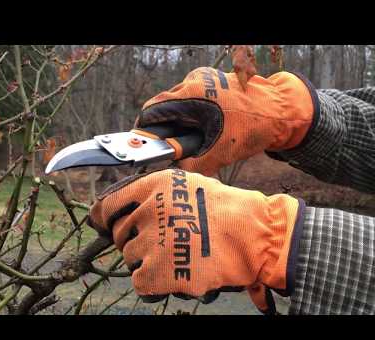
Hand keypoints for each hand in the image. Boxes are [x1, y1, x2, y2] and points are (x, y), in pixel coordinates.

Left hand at [88, 168, 304, 313]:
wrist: (256, 235)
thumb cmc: (226, 210)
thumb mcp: (187, 185)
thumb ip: (154, 193)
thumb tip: (123, 208)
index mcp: (153, 186)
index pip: (108, 204)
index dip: (102, 218)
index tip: (102, 225)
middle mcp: (149, 211)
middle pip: (118, 234)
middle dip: (133, 240)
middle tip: (159, 244)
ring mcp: (153, 242)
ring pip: (129, 258)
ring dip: (146, 260)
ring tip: (175, 257)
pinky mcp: (160, 271)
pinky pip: (139, 281)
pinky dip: (151, 283)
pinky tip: (171, 276)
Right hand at [134, 68, 314, 175]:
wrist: (282, 111)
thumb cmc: (253, 128)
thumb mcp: (219, 152)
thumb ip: (191, 163)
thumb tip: (174, 172)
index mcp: (190, 95)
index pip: (151, 111)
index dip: (146, 131)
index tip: (145, 145)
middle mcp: (193, 82)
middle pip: (163, 106)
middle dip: (164, 128)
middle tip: (172, 147)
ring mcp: (204, 79)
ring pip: (177, 102)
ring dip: (179, 120)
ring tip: (192, 137)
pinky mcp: (213, 81)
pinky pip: (192, 99)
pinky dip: (192, 114)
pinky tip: (204, 127)